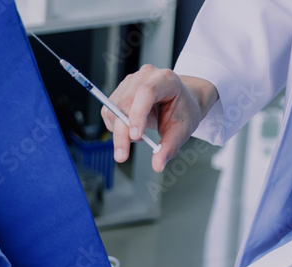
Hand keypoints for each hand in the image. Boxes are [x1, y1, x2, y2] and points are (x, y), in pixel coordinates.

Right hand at [102, 67, 217, 171]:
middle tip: (122, 155)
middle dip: (121, 132)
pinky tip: (131, 129)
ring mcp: (129, 83)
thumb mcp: (182, 130)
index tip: (135, 136)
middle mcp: (145, 77)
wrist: (181, 99)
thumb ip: (170, 147)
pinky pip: (108, 112)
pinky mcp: (119, 92)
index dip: (137, 114)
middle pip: (124, 104)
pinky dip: (115, 127)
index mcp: (165, 79)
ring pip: (112, 109)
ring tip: (138, 137)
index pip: (146, 93)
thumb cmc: (183, 109)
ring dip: (118, 131)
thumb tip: (157, 164)